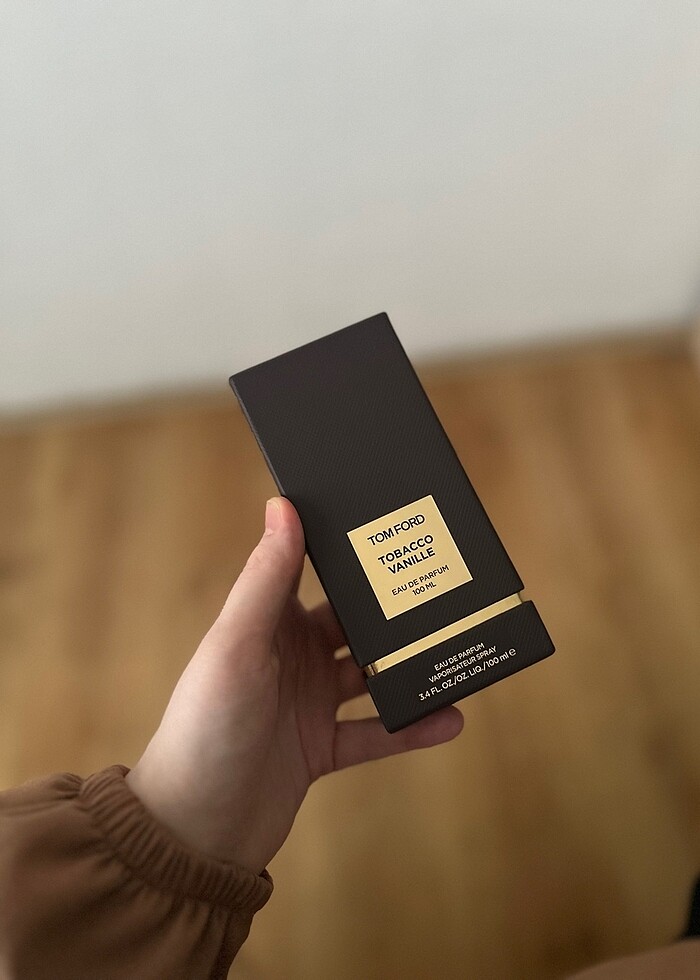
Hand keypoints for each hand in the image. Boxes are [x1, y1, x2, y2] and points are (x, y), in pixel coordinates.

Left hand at [126, 496, 462, 873]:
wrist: (195, 829)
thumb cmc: (206, 726)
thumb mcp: (238, 646)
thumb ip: (265, 580)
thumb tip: (283, 504)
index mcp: (267, 623)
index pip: (310, 570)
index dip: (347, 548)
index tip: (392, 523)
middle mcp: (291, 657)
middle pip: (353, 622)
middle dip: (393, 608)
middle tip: (446, 588)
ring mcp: (308, 703)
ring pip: (373, 676)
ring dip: (410, 666)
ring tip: (458, 650)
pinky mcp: (321, 749)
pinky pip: (377, 733)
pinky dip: (412, 728)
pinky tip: (451, 719)